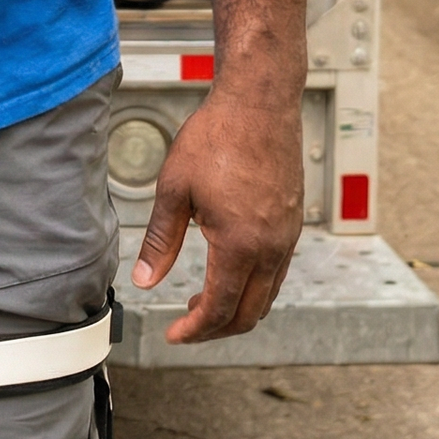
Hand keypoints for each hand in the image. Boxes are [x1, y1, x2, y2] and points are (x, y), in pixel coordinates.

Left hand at [132, 81, 303, 342]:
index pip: (220, 308)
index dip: (194, 330)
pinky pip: (277, 272)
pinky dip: (254, 286)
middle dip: (217, 328)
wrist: (259, 103)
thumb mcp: (174, 188)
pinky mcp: (293, 223)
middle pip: (249, 313)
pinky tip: (229, 271)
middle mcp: (271, 249)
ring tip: (203, 301)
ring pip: (267, 296)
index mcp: (240, 245)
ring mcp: (287, 237)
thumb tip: (144, 280)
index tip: (173, 334)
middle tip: (186, 325)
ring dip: (237, 309)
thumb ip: (161, 240)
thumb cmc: (216, 137)